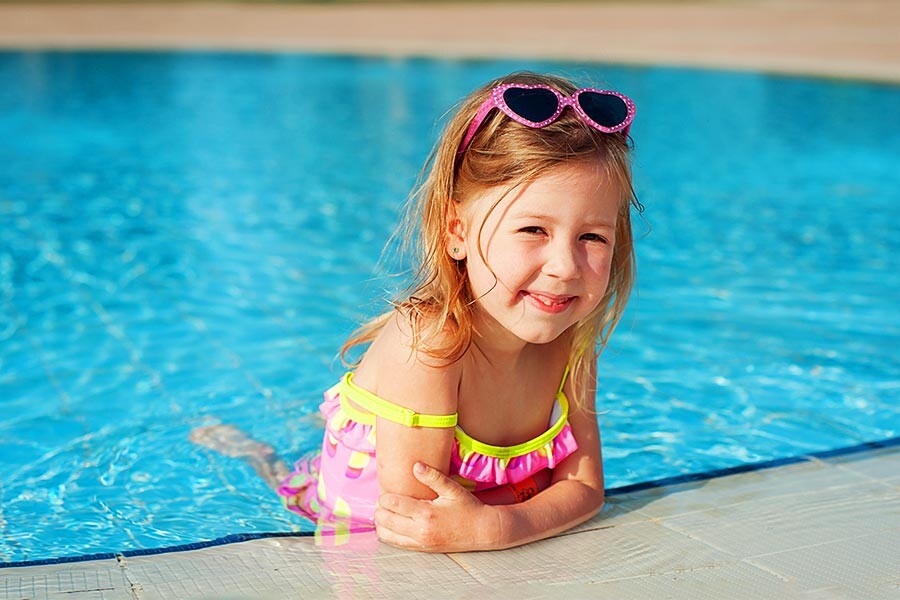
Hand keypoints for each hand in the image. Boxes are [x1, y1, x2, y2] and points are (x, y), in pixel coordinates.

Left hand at [375, 462, 499, 552]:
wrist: (482, 531)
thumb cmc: (467, 507)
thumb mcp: (452, 489)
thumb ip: (433, 477)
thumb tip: (416, 465)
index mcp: (426, 514)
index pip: (393, 504)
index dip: (385, 497)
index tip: (387, 491)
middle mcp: (420, 530)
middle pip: (385, 520)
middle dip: (380, 509)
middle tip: (384, 501)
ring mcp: (420, 542)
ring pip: (387, 535)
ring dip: (382, 523)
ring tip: (386, 512)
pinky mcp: (422, 549)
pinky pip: (396, 544)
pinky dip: (389, 534)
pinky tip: (391, 524)